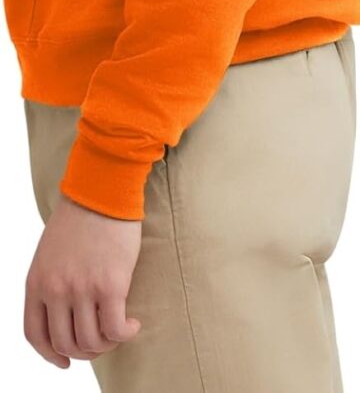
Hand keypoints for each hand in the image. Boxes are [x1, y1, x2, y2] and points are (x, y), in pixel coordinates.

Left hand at [24, 191, 142, 366]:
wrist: (102, 189)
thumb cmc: (80, 216)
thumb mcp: (50, 252)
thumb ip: (52, 282)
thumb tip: (67, 314)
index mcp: (37, 281)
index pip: (35, 334)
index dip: (50, 355)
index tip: (66, 362)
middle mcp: (56, 289)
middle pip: (65, 344)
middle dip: (85, 352)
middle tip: (101, 341)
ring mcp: (82, 289)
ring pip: (91, 342)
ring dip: (107, 344)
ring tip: (118, 330)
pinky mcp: (110, 285)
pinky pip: (114, 329)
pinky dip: (125, 334)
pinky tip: (132, 324)